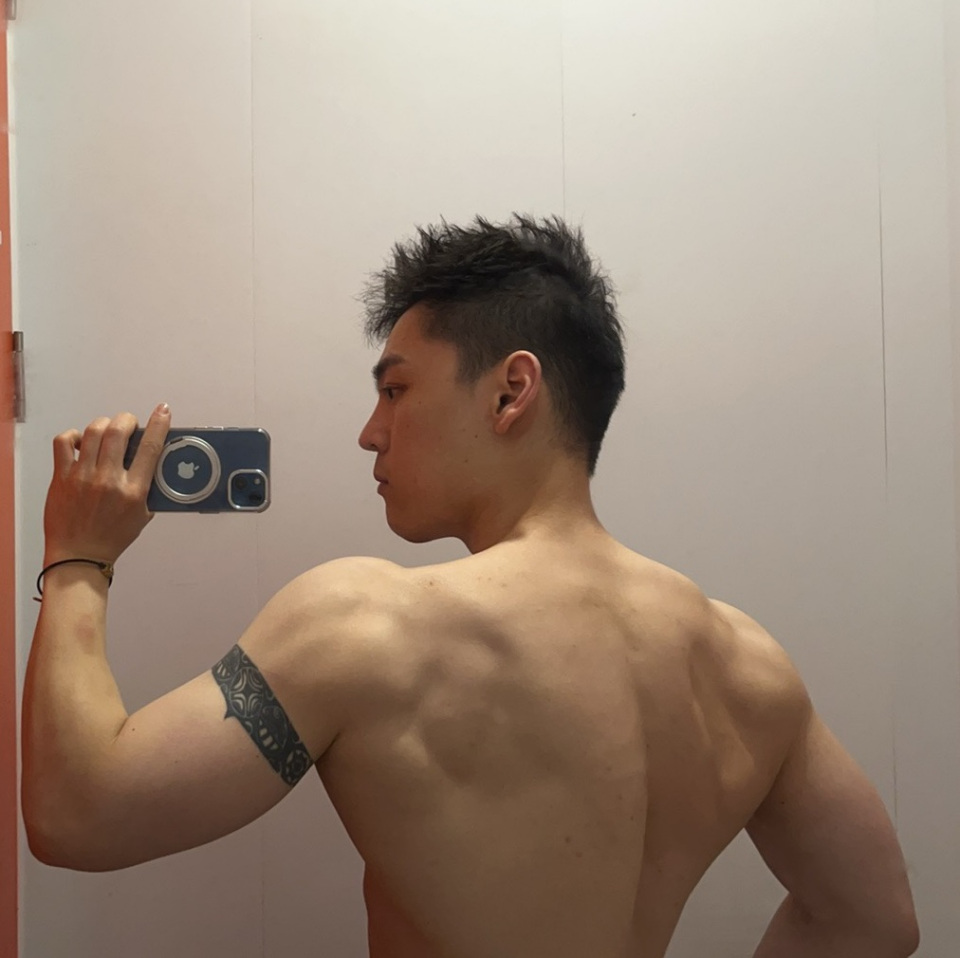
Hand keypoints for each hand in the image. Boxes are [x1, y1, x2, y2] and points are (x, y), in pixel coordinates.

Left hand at [43, 404, 171, 565]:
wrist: (78, 555)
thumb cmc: (112, 537)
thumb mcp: (143, 515)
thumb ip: (149, 489)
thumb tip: (154, 462)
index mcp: (133, 491)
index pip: (150, 448)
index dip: (159, 424)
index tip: (163, 411)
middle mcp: (108, 480)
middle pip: (118, 431)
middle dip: (127, 420)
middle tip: (129, 423)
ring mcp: (82, 476)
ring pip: (93, 431)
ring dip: (104, 424)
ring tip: (107, 429)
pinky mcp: (61, 477)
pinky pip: (64, 442)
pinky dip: (73, 435)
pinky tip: (80, 441)